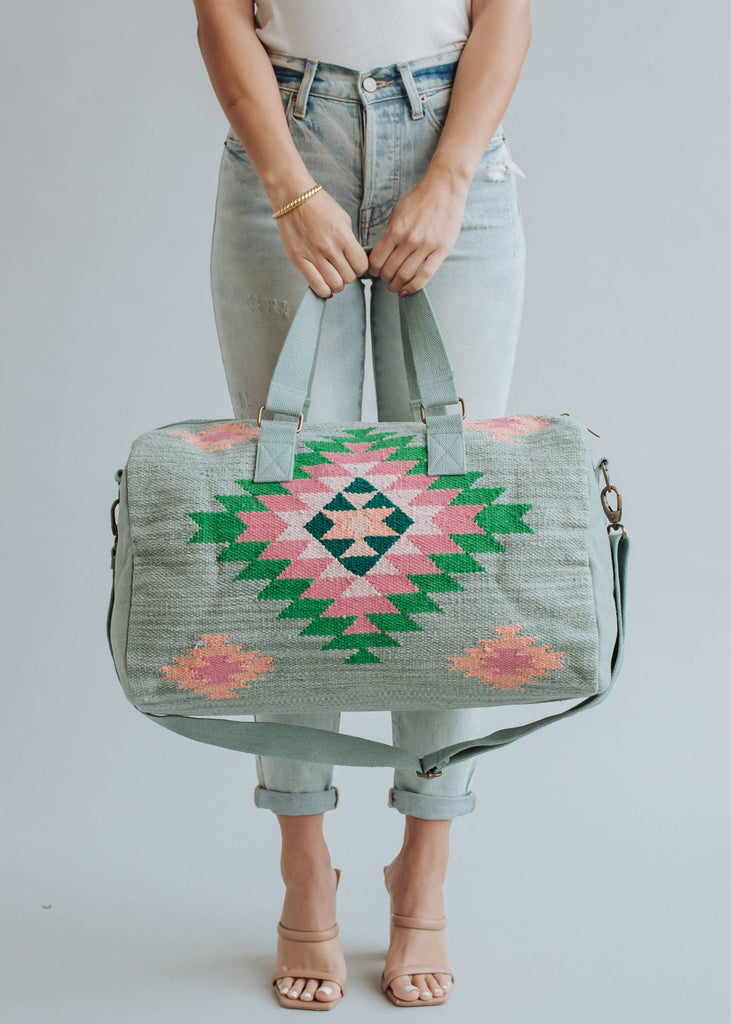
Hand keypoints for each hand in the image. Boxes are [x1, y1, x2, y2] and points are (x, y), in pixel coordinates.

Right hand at [275, 187, 369, 297]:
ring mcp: (313, 255)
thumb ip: (349, 240)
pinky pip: (316, 285)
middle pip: (349, 277)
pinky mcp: (299, 260)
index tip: (354, 264)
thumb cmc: (319, 205)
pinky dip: (324, 290)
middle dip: (348, 275)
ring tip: (334, 277)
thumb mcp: (343, 219)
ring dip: (337, 284)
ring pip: (334, 284)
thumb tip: (353, 259)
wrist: (293, 196)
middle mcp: (330, 248)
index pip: (361, 266)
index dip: (360, 268)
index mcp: (343, 237)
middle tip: (342, 269)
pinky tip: (325, 287)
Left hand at [367, 169, 469, 295]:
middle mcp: (409, 240)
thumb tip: (380, 255)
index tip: (374, 272)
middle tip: (385, 279)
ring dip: (396, 285)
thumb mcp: (397, 214)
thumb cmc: (419, 200)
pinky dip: (413, 287)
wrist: (445, 189)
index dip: (373, 270)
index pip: (377, 259)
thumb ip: (389, 235)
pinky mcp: (441, 250)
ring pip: (405, 275)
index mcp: (396, 230)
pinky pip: (425, 275)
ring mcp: (426, 246)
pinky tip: (406, 292)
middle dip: (384, 278)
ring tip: (394, 287)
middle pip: (390, 270)